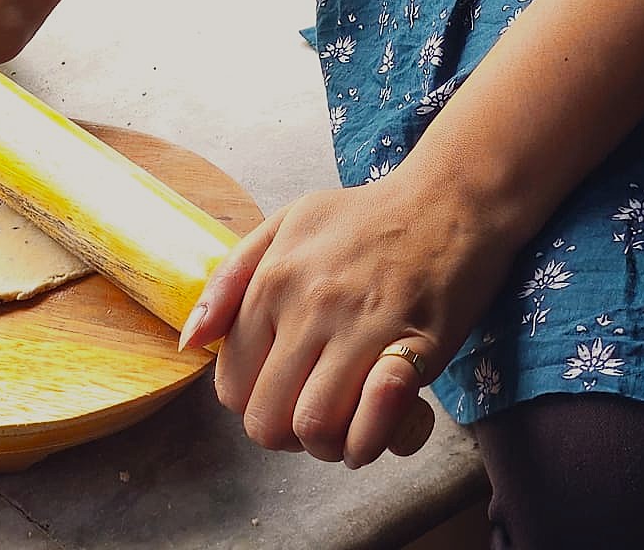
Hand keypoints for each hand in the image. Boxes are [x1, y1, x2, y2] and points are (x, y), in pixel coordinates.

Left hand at [181, 164, 523, 466]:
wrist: (452, 199)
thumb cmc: (368, 217)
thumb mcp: (286, 224)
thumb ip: (230, 279)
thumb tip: (190, 343)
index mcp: (272, 280)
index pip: (231, 385)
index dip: (254, 404)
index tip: (283, 393)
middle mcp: (308, 306)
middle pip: (267, 418)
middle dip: (287, 434)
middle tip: (315, 415)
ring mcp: (361, 328)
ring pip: (313, 428)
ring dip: (327, 445)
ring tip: (346, 426)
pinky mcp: (413, 348)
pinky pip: (371, 423)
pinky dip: (367, 444)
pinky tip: (374, 433)